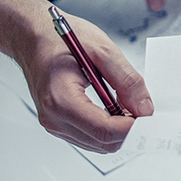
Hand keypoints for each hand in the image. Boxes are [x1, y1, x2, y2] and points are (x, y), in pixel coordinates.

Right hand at [20, 12, 152, 152]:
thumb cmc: (60, 39)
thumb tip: (145, 108)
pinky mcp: (58, 123)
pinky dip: (107, 127)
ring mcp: (53, 124)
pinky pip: (89, 137)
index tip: (148, 114)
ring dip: (118, 129)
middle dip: (128, 128)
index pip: (105, 130)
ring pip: (98, 144)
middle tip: (142, 107)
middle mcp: (53, 118)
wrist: (32, 36)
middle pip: (103, 142)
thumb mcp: (103, 51)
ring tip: (126, 102)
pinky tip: (113, 107)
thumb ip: (127, 81)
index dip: (133, 126)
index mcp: (61, 99)